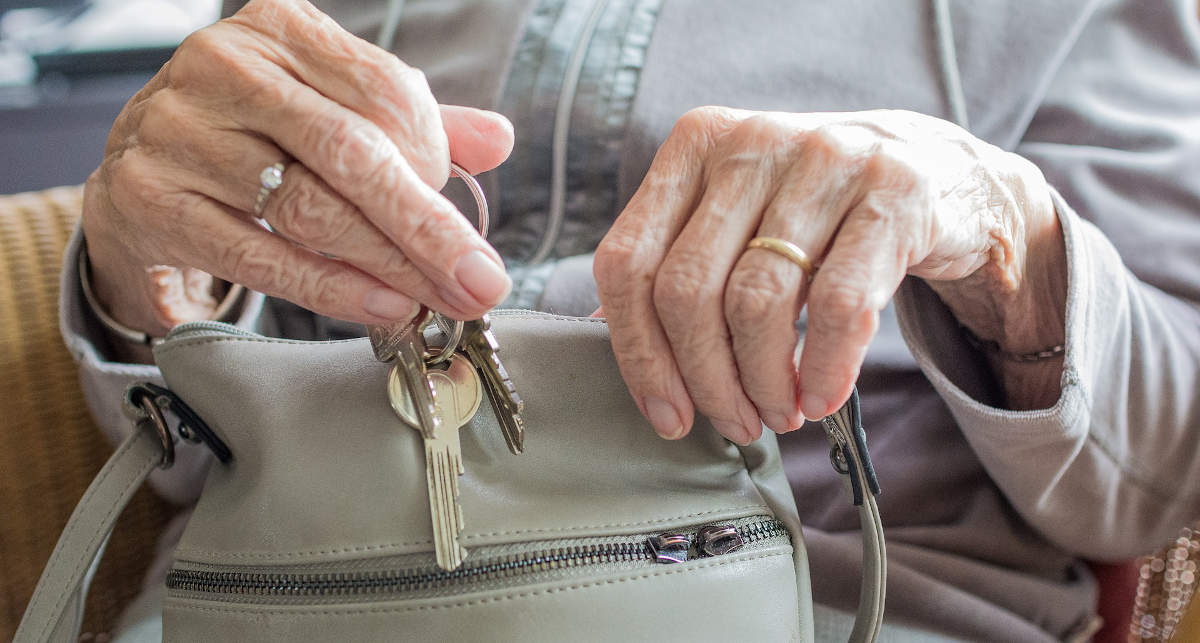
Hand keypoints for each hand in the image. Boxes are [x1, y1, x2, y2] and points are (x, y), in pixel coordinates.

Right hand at [82, 0, 514, 339]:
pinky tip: (383, 306)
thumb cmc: (256, 136)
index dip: (435, 158)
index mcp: (281, 30)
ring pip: (309, 209)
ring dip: (389, 266)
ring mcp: (180, 132)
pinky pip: (261, 256)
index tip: (465, 214)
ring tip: (439, 300)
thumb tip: (497, 139)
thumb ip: (414, 122)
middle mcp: (225, 68)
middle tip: (480, 280)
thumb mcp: (335, 110)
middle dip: (428, 227)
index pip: (384, 90)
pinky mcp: (152, 200)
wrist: (140, 171)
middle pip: (352, 154)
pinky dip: (332, 288)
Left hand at [594, 107, 1063, 443]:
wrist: (945, 175)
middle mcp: (752, 142)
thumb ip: (677, 260)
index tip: (666, 414)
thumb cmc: (821, 213)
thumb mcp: (741, 216)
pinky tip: (821, 398)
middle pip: (688, 290)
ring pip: (757, 301)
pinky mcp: (893, 192)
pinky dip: (824, 369)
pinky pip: (839, 305)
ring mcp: (825, 159)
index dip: (638, 353)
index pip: (629, 261)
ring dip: (763, 383)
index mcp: (695, 144)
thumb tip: (601, 329)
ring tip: (780, 413)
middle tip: (736, 422)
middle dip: (705, 379)